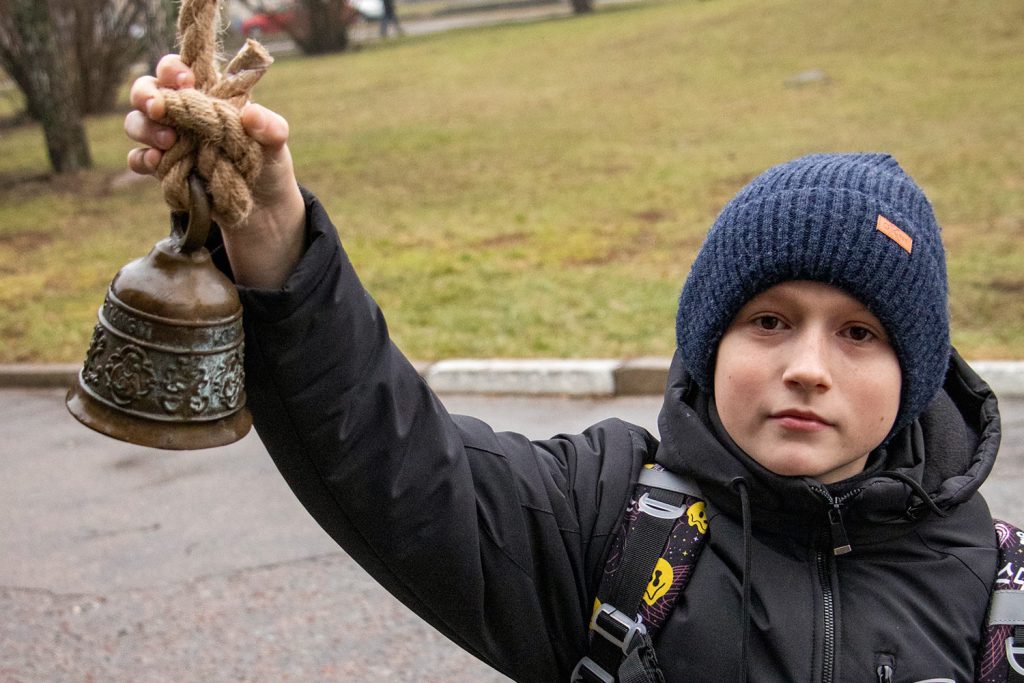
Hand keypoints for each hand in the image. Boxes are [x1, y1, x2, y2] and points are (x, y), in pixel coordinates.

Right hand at [125, 54, 306, 288]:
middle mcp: (182, 114)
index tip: (185, 81)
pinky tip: (158, 163)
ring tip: (169, 142)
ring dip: (145, 129)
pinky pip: (138, 159)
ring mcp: (170, 142)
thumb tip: (251, 115)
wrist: (265, 208)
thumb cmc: (268, 164)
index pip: (177, 70)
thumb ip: (270, 126)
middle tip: (158, 107)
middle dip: (145, 94)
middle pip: (146, 90)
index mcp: (206, 96)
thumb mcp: (276, 143)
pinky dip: (143, 159)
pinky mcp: (165, 170)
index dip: (172, 69)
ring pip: (137, 123)